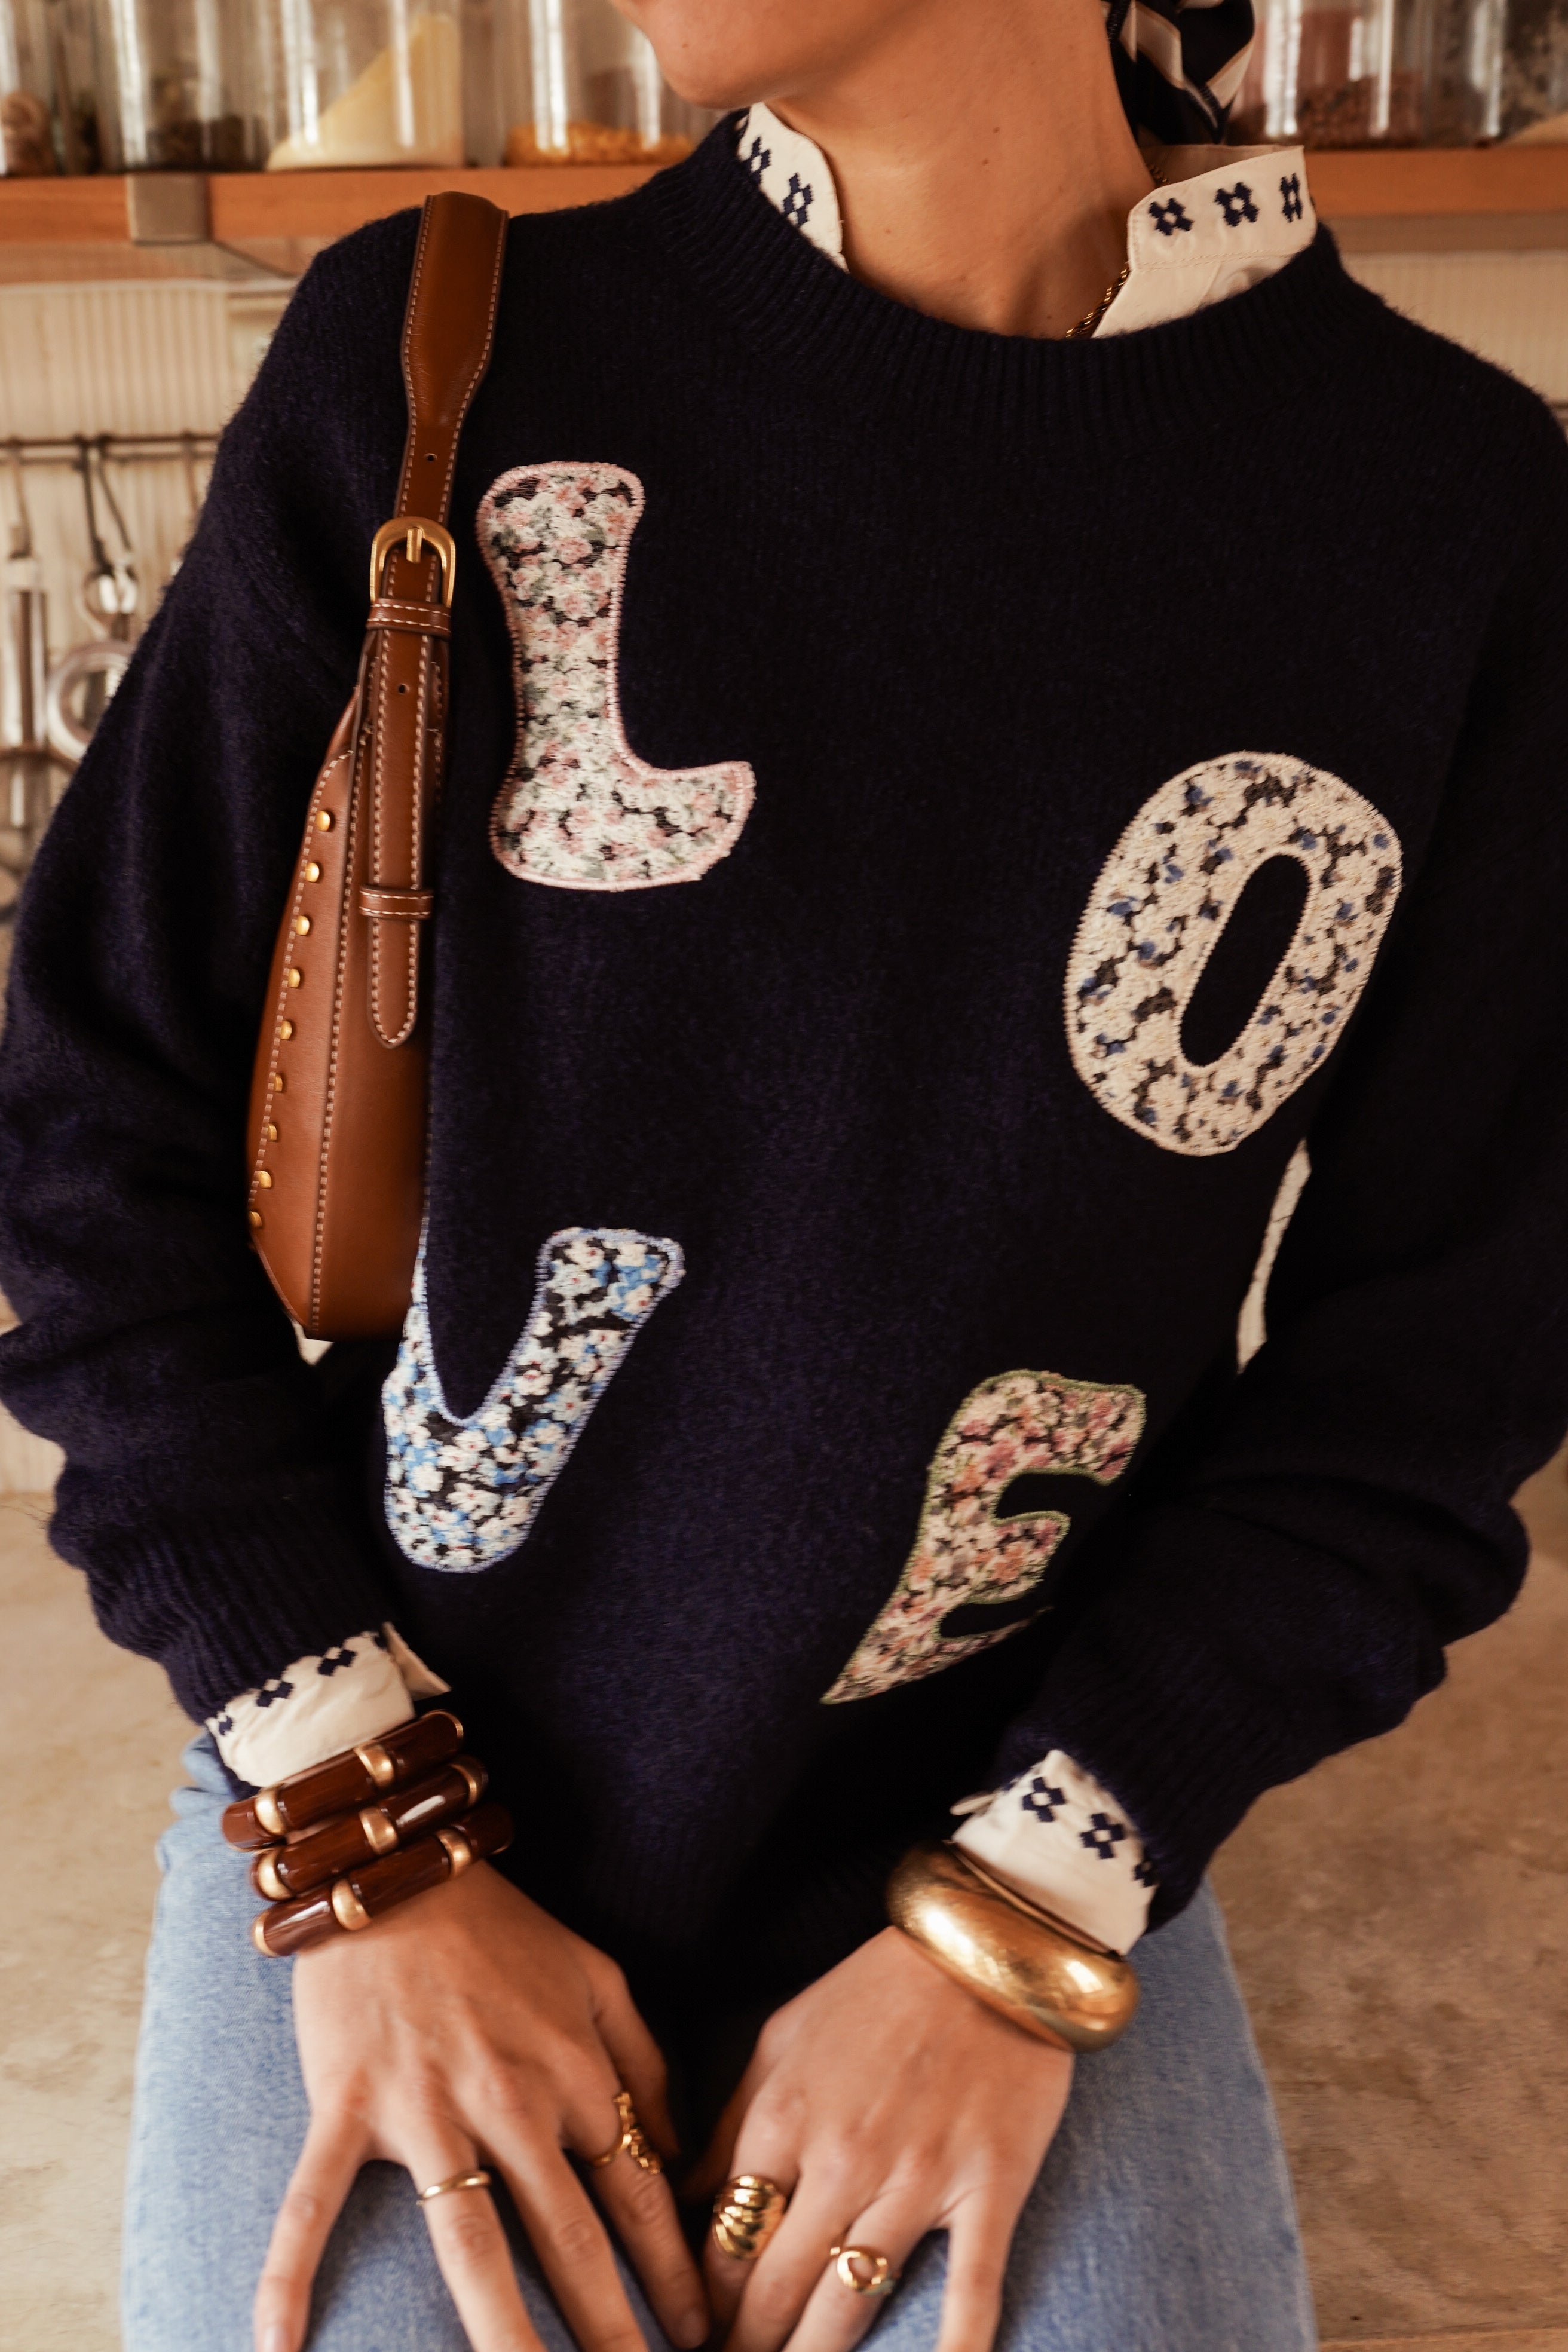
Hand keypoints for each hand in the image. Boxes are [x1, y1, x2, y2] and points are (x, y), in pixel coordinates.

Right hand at [253, 1862, 709, 2351]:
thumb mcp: (601, 1979)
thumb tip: (678, 2155)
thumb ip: (644, 2065)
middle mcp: (509, 2102)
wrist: (397, 1870)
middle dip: (610, 2331)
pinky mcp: (347, 2107)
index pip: (638, 2196)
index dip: (673, 2274)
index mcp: (573, 2073)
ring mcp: (424, 2110)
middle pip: (568, 2243)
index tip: (701, 2334)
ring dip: (500, 2336)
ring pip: (467, 2247)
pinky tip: (277, 2347)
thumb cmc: (504, 1930)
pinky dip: (291, 2272)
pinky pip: (314, 2203)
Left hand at [693, 1928, 1072, 2351]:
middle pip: (775, 2291)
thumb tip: (684, 2200)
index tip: (696, 2335)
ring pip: (850, 2305)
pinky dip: (954, 2351)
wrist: (985, 1946)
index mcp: (783, 2118)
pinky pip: (969, 2290)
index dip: (705, 2303)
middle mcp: (842, 2159)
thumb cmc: (875, 1990)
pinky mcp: (988, 2187)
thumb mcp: (779, 2039)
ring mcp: (918, 2179)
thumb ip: (729, 2123)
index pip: (724, 2244)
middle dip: (747, 2347)